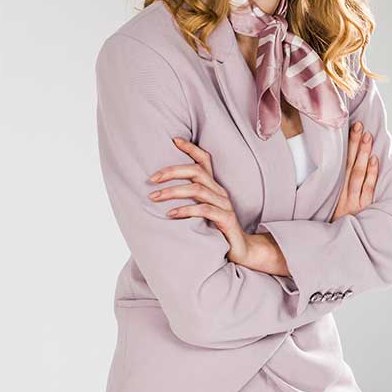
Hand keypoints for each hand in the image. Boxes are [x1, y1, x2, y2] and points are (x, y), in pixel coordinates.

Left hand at [148, 136, 252, 264]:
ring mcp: (224, 205)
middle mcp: (220, 192)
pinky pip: (204, 210)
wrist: (240, 250)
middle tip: (152, 179)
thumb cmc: (216, 230)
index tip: (173, 140)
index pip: (205, 160)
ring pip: (198, 189)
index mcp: (214, 187)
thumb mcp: (202, 211)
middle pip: (197, 171)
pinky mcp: (226, 219)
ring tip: (155, 197)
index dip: (191, 148)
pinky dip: (186, 210)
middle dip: (172, 171)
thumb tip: (157, 192)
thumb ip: (188, 200)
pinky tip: (171, 214)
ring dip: (173, 191)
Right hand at [329, 120, 379, 222]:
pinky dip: (371, 174)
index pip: (340, 165)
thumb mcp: (327, 211)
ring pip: (358, 174)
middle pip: (349, 165)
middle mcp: (343, 195)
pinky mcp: (364, 209)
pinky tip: (374, 159)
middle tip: (359, 126)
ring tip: (367, 136)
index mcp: (334, 193)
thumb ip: (332, 193)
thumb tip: (329, 170)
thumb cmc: (334, 228)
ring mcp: (354, 202)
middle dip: (354, 144)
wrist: (338, 249)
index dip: (345, 147)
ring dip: (362, 154)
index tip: (349, 129)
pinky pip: (367, 189)